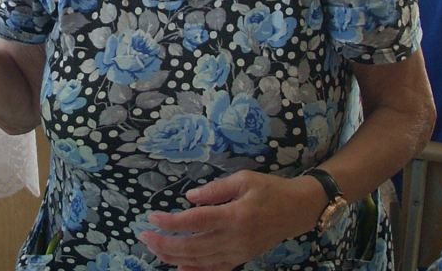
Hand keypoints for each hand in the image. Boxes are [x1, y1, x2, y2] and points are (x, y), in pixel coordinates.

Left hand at [139, 171, 324, 270]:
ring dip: (173, 256)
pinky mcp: (241, 259)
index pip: (195, 222)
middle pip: (192, 246)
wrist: (297, 210)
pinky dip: (194, 270)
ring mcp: (238, 252)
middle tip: (143, 235)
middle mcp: (235, 239)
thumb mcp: (244, 179)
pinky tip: (177, 267)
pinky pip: (214, 269)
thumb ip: (215, 190)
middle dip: (164, 243)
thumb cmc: (270, 189)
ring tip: (153, 247)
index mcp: (234, 216)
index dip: (170, 222)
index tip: (152, 216)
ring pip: (199, 261)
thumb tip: (189, 198)